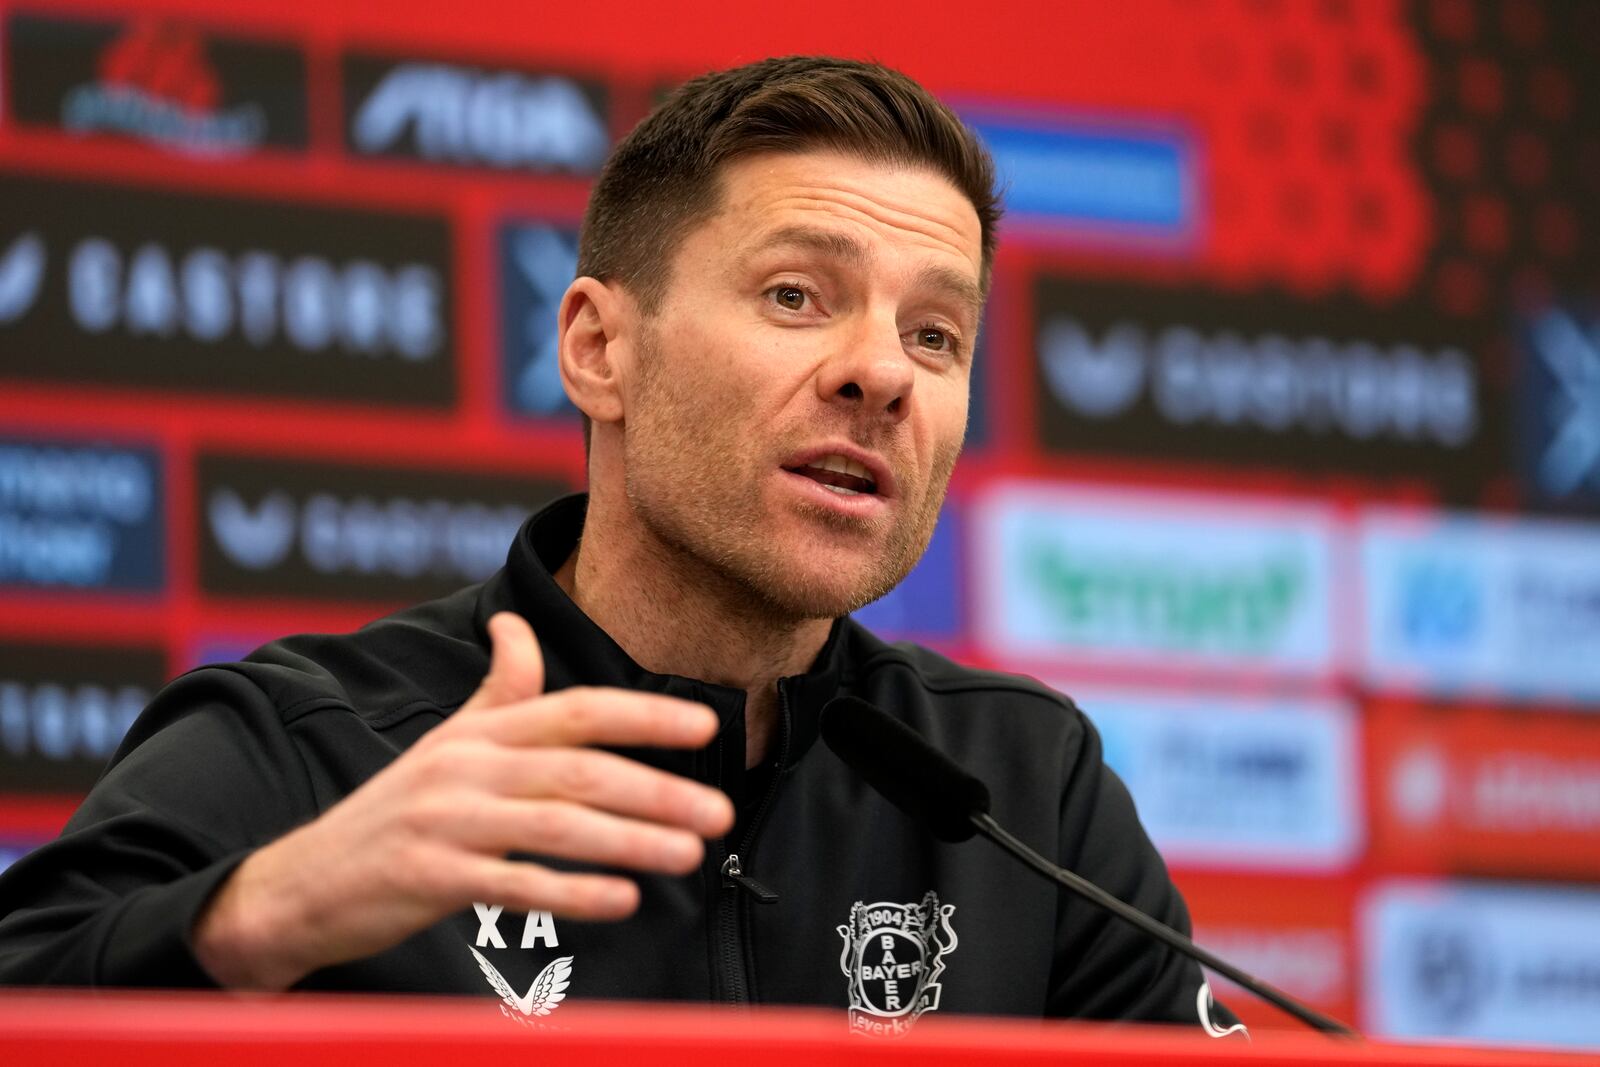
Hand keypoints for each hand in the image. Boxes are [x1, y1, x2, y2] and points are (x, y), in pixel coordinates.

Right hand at [193, 611, 732, 989]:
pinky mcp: (428, 878)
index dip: (644, 714)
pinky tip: (623, 899)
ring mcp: (446, 822)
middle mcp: (466, 768)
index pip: (575, 710)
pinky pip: (514, 883)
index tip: (705, 725)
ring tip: (689, 852)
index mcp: (479, 732)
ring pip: (557, 824)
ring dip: (631, 839)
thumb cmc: (391, 812)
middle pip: (579, 770)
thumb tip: (514, 625)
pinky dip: (573, 891)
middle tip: (719, 809)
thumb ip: (497, 692)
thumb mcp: (445, 743)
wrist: (300, 883)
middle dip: (657, 788)